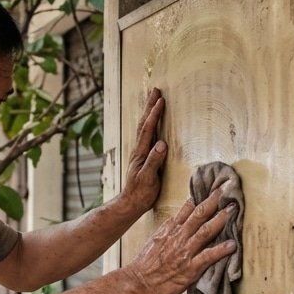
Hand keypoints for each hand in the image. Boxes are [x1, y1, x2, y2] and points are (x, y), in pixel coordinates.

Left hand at [118, 88, 168, 216]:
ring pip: (145, 128)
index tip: (161, 100)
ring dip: (149, 112)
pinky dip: (150, 124)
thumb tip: (162, 143)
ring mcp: (140, 153)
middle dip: (150, 106)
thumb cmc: (140, 193)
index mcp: (141, 153)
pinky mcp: (143, 157)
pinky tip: (153, 123)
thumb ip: (154, 161)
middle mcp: (139, 149)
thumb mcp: (148, 178)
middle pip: (144, 123)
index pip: (148, 129)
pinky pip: (147, 135)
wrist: (131, 203)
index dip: (154, 114)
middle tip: (156, 90)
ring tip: (154, 100)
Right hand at [124, 189, 237, 293]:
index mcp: (171, 229)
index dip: (203, 198)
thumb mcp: (156, 238)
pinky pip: (208, 256)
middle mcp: (179, 236)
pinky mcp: (190, 268)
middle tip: (227, 190)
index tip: (215, 189)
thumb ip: (169, 227)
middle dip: (214, 201)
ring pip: (205, 231)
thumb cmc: (147, 263)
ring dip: (221, 219)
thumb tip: (179, 216)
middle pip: (199, 214)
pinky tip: (232, 245)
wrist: (139, 281)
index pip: (189, 208)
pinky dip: (220, 250)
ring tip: (233, 210)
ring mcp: (185, 251)